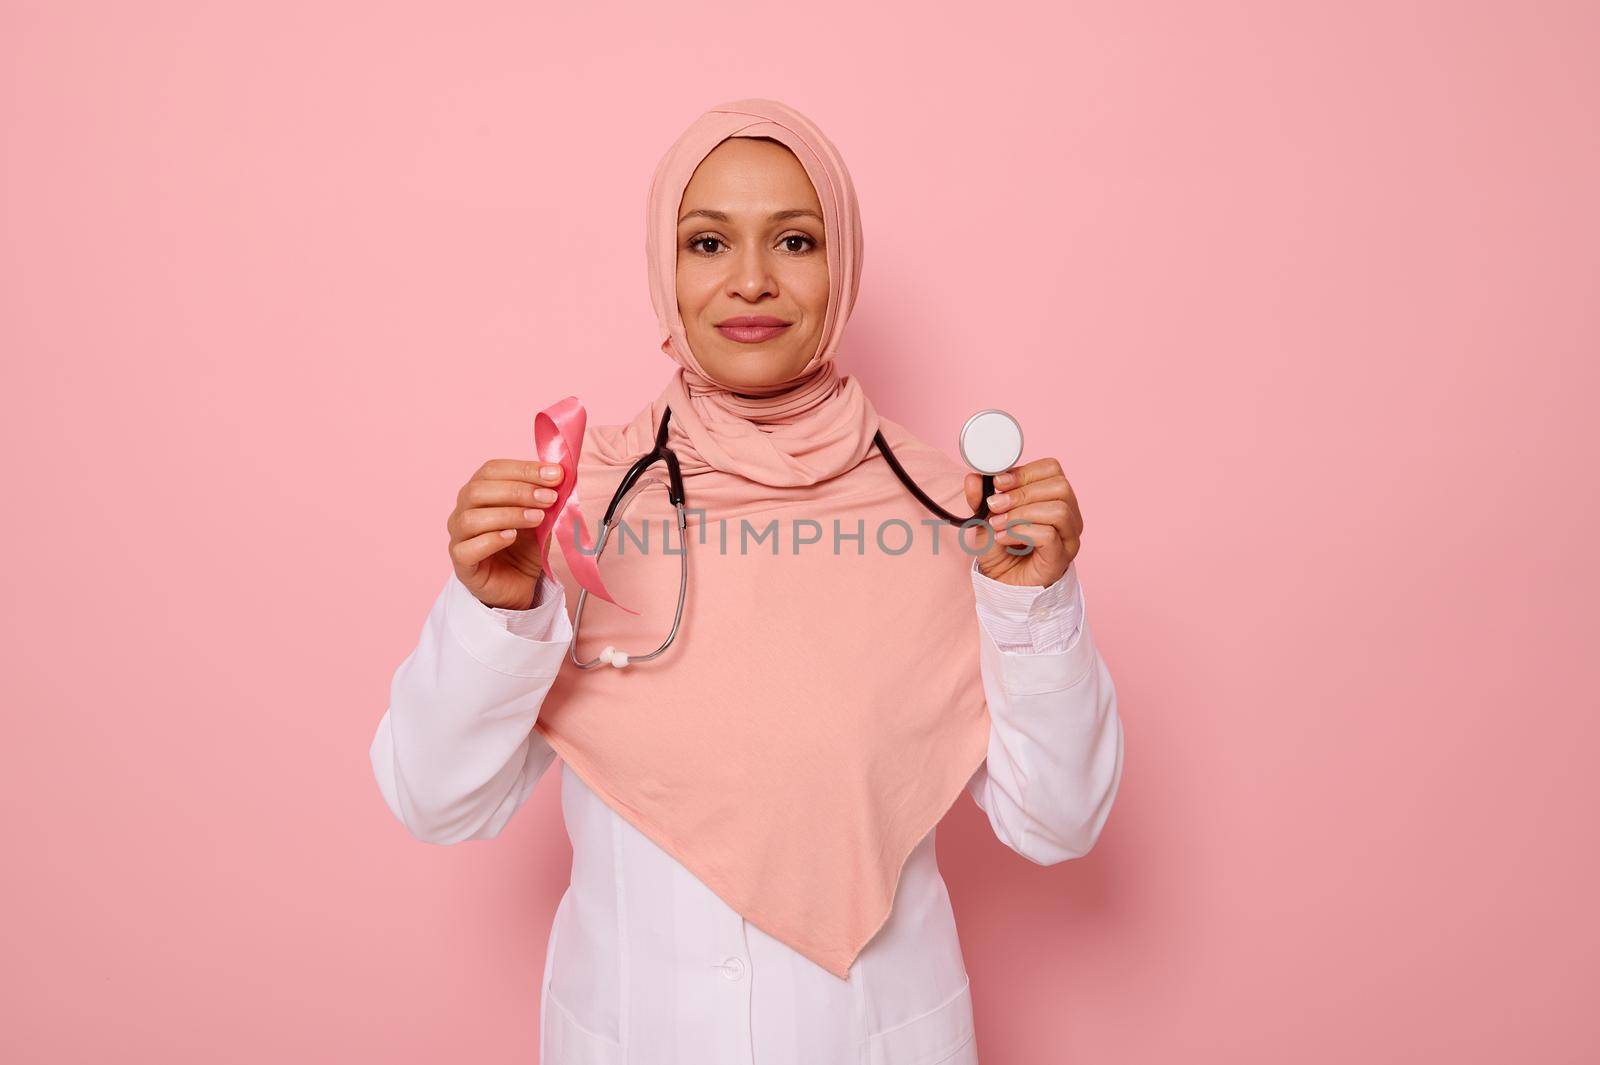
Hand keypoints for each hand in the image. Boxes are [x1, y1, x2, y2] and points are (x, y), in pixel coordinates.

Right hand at [447, 459, 564, 608]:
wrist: (519, 585)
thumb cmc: (524, 546)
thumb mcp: (540, 517)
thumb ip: (545, 498)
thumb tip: (561, 475)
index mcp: (480, 491)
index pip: (492, 470)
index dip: (523, 469)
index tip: (555, 474)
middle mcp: (463, 510)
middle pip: (478, 490)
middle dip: (518, 490)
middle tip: (549, 498)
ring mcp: (459, 537)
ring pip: (471, 518)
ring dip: (508, 514)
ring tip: (537, 518)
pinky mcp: (462, 563)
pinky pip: (467, 549)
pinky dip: (491, 540)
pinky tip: (512, 537)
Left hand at [963, 457, 1082, 587]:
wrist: (999, 584)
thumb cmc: (1000, 549)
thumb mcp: (984, 517)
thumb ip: (980, 497)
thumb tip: (973, 477)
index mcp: (1053, 497)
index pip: (1052, 469)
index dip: (1025, 472)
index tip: (998, 482)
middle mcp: (1068, 515)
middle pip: (1060, 487)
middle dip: (1022, 492)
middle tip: (995, 505)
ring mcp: (1068, 537)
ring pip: (1058, 510)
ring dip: (1021, 513)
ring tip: (998, 524)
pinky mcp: (1061, 557)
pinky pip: (1049, 535)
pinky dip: (1022, 532)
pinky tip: (1005, 539)